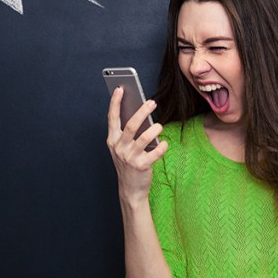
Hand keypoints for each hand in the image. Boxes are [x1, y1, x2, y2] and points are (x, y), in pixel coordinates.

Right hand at [106, 87, 168, 203]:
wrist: (130, 189)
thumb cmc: (128, 163)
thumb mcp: (123, 148)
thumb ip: (128, 133)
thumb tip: (140, 113)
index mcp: (112, 140)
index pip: (112, 118)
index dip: (115, 102)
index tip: (120, 89)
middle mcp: (119, 147)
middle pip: (131, 125)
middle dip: (142, 111)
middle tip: (152, 102)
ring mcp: (129, 157)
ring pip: (144, 138)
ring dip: (154, 129)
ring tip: (160, 126)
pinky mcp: (141, 166)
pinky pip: (154, 153)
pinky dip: (162, 147)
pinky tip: (165, 143)